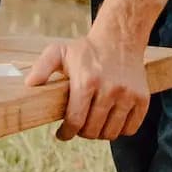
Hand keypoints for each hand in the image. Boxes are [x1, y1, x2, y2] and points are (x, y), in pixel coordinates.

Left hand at [27, 24, 150, 141]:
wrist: (120, 37)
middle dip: (82, 132)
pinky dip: (120, 129)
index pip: (75, 121)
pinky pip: (130, 129)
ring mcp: (128, 95)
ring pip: (112, 133)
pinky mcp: (143, 98)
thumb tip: (29, 84)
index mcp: (87, 81)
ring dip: (100, 133)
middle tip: (79, 125)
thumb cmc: (87, 49)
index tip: (62, 134)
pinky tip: (111, 120)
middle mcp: (110, 89)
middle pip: (93, 131)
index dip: (66, 133)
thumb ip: (42, 67)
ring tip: (94, 123)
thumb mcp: (59, 52)